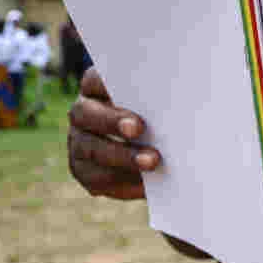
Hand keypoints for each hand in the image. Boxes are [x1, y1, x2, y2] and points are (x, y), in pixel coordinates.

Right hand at [67, 67, 160, 198]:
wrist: (154, 151)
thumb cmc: (161, 117)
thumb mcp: (161, 104)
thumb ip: (161, 98)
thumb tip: (184, 92)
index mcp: (97, 87)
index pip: (93, 79)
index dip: (104, 81)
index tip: (129, 87)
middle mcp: (82, 112)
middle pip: (86, 113)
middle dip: (111, 121)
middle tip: (137, 128)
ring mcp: (78, 141)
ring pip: (90, 148)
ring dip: (121, 156)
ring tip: (152, 161)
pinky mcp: (84, 170)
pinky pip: (97, 178)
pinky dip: (121, 181)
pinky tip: (144, 183)